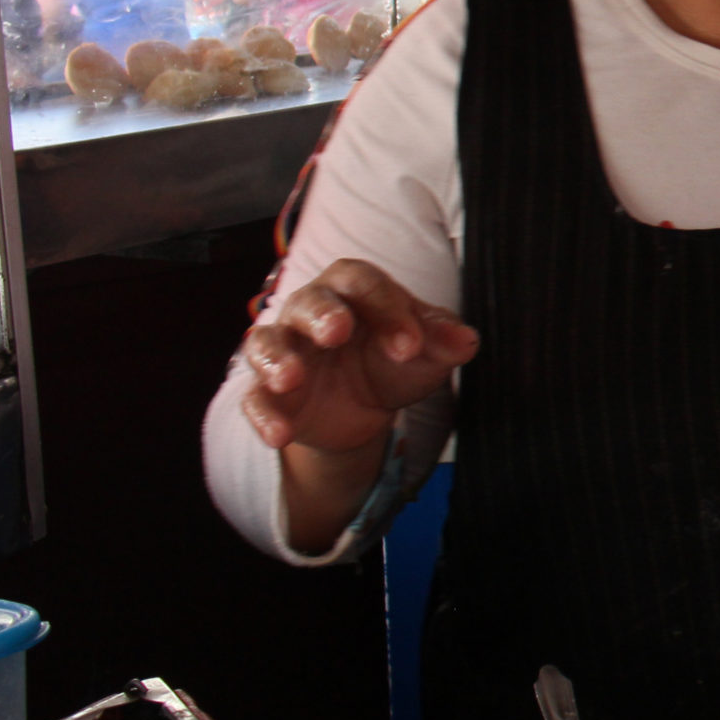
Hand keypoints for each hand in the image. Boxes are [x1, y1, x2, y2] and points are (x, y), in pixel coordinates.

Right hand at [238, 258, 476, 456]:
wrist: (368, 407)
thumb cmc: (394, 357)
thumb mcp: (425, 351)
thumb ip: (444, 340)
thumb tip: (464, 340)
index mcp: (352, 288)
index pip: (364, 284)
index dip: (387, 309)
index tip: (410, 346)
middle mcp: (310, 311)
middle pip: (308, 302)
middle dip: (322, 314)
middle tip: (338, 332)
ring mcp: (286, 350)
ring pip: (267, 342)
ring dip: (277, 358)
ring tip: (291, 378)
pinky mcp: (269, 392)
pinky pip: (254, 399)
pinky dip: (263, 416)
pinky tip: (279, 435)